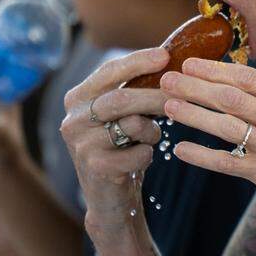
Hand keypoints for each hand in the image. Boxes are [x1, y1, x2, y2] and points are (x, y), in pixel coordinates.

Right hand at [58, 48, 169, 228]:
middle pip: (122, 98)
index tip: (165, 55)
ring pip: (132, 125)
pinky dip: (148, 154)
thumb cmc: (122, 149)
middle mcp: (73, 119)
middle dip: (156, 96)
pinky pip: (139, 153)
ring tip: (150, 137)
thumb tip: (169, 58)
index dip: (138, 61)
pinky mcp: (95, 168)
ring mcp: (81, 144)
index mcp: (78, 98)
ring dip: (151, 131)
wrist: (109, 200)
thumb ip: (135, 90)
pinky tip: (140, 159)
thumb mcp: (123, 116)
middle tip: (182, 95)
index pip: (109, 70)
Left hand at [160, 37, 255, 233]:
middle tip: (166, 79)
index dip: (215, 69)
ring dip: (193, 115)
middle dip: (195, 87)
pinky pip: (227, 164)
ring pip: (225, 127)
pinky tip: (181, 148)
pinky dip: (202, 156)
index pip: (247, 78)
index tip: (189, 63)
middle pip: (230, 98)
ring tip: (168, 105)